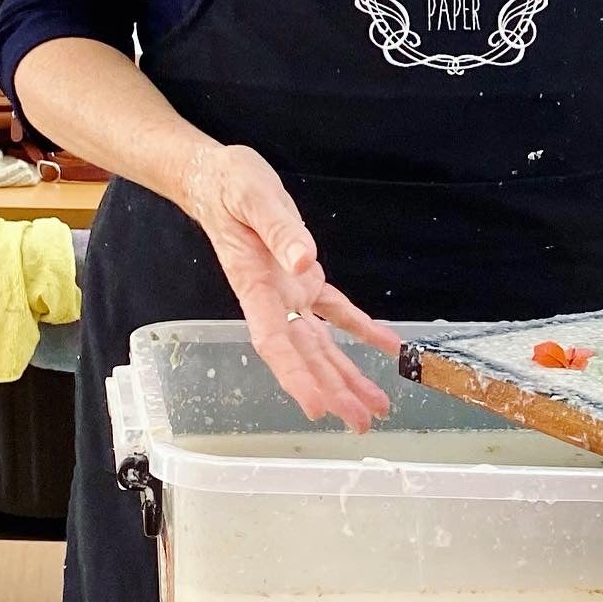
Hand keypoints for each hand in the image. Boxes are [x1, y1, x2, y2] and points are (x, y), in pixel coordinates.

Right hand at [180, 142, 397, 430]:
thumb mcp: (253, 197)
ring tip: (376, 405)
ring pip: (322, 343)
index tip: (315, 407)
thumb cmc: (228, 186)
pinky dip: (361, 329)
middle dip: (332, 390)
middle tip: (361, 423)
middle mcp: (273, 299)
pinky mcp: (303, 278)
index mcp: (255, 285)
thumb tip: (304, 260)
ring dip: (347, 374)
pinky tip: (386, 346)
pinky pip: (336, 310)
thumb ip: (279, 228)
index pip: (275, 341)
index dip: (295, 376)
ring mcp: (289, 291)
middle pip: (304, 355)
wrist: (216, 178)